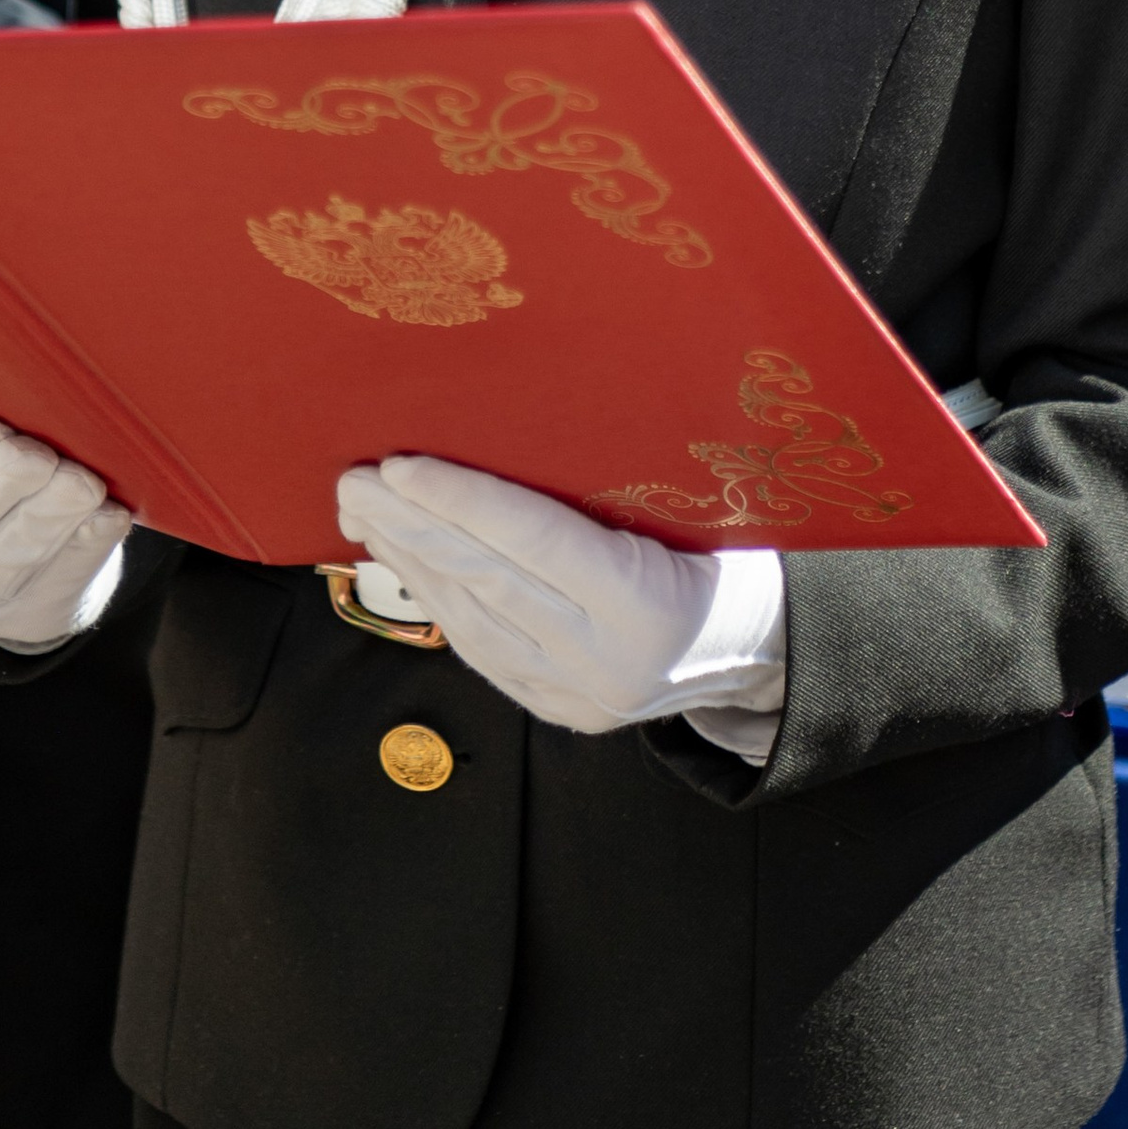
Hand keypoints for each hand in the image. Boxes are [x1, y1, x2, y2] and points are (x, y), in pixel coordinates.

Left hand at [337, 456, 785, 749]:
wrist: (772, 645)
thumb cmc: (741, 549)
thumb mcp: (705, 504)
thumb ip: (617, 485)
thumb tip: (524, 417)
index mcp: (651, 604)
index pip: (536, 542)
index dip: (464, 500)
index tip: (403, 464)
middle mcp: (608, 661)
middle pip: (489, 582)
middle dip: (413, 526)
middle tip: (356, 480)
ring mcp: (582, 695)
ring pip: (475, 621)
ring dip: (412, 562)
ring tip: (364, 512)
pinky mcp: (564, 711)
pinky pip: (485, 652)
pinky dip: (441, 602)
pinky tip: (406, 564)